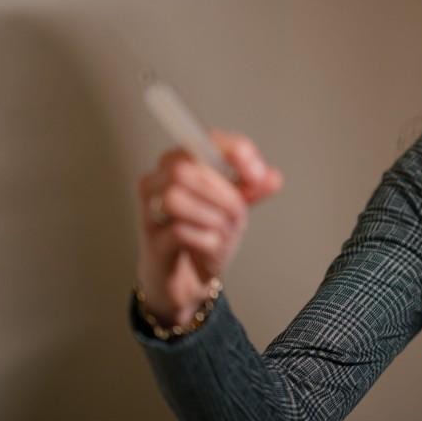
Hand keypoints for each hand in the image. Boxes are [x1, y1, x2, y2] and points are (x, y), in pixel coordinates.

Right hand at [134, 129, 283, 326]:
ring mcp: (150, 212)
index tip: (257, 174)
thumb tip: (271, 177)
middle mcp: (157, 181)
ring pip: (175, 198)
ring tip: (223, 230)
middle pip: (184, 169)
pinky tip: (212, 245)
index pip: (203, 140)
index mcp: (179, 162)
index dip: (233, 152)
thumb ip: (253, 189)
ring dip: (212, 216)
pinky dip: (206, 239)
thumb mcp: (236, 206)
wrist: (187, 280)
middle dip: (222, 193)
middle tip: (238, 214)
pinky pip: (179, 232)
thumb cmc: (205, 234)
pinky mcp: (152, 243)